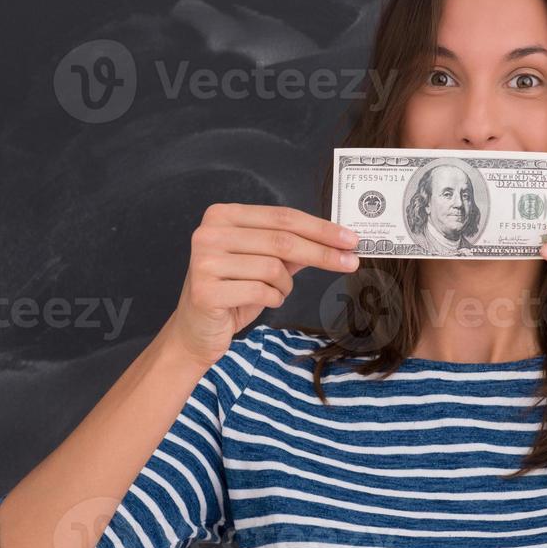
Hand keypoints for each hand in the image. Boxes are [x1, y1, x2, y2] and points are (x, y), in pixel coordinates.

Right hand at [167, 203, 360, 367]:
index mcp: (223, 215)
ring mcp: (204, 261)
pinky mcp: (205, 290)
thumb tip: (337, 240)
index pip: (282, 217)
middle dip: (323, 252)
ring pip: (274, 268)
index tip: (351, 238)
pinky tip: (263, 301)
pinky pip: (261, 291)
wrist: (195, 332)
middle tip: (352, 262)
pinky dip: (273, 299)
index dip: (320, 228)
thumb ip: (292, 248)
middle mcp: (210, 232)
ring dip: (286, 285)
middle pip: (282, 240)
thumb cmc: (233, 293)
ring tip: (275, 292)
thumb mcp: (264, 264)